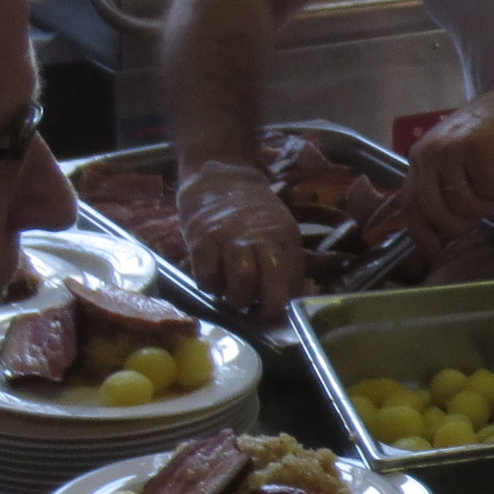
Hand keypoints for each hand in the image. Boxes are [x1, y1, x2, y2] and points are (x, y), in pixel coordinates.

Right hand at [178, 158, 304, 316]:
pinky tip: (212, 280)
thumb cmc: (252, 212)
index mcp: (284, 236)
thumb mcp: (280, 228)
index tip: (276, 318)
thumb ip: (286, 261)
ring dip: (236, 298)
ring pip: (240, 282)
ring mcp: (229, 236)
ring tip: (232, 295)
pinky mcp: (201, 237)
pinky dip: (209, 286)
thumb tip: (292, 299)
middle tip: (254, 313)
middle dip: (263, 310)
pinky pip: (206, 274)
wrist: (219, 175)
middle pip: (268, 284)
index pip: (292, 281)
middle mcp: (260, 237)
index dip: (284, 307)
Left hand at [408, 90, 493, 245]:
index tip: (434, 249)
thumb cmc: (486, 137)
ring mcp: (452, 150)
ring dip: (486, 206)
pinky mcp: (477, 150)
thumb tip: (437, 233)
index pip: (410, 204)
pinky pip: (490, 190)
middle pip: (433, 209)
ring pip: (464, 203)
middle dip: (456, 226)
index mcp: (419, 158)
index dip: (421, 232)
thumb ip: (440, 187)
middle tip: (476, 221)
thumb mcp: (453, 160)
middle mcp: (429, 153)